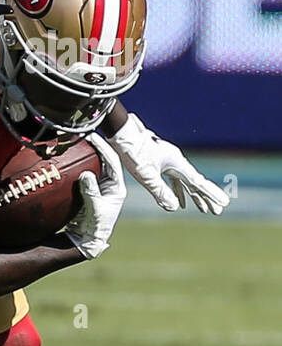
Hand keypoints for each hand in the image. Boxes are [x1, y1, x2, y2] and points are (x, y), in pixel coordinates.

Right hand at [66, 135, 125, 258]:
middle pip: (106, 159)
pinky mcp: (90, 189)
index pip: (113, 162)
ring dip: (89, 153)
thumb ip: (91, 191)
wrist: (87, 238)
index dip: (104, 148)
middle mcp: (111, 184)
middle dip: (97, 146)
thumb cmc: (95, 226)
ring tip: (79, 141)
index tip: (93, 137)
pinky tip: (71, 156)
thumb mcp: (95, 209)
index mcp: (117, 187)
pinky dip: (80, 163)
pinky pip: (87, 171)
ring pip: (97, 164)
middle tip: (85, 134)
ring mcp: (101, 186)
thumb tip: (86, 174)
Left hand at [111, 112, 228, 214]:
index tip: (223, 204)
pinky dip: (179, 191)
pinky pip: (174, 179)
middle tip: (217, 212)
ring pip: (186, 182)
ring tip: (203, 209)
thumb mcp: (146, 176)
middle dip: (206, 198)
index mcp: (177, 163)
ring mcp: (169, 161)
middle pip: (195, 183)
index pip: (198, 183)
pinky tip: (180, 201)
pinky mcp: (160, 161)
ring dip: (194, 196)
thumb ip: (160, 192)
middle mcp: (176, 161)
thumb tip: (173, 208)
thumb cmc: (133, 152)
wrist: (121, 133)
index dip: (210, 195)